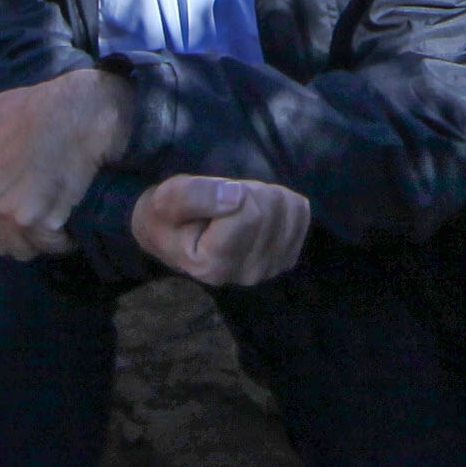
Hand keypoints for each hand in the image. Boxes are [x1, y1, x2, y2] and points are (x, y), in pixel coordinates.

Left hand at [0, 67, 128, 260]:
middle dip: (16, 236)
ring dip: (39, 243)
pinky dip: (63, 242)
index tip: (11, 215)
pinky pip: (51, 245)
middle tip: (38, 221)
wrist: (77, 111)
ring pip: (23, 249)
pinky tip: (70, 229)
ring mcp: (13, 213)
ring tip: (55, 226)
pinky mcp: (44, 221)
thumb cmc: (37, 107)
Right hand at [129, 173, 312, 288]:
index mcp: (214, 266)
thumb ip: (194, 196)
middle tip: (222, 202)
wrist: (174, 237)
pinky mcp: (287, 257)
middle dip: (248, 192)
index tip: (210, 200)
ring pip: (288, 208)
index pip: (248, 212)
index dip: (231, 191)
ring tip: (236, 208)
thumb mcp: (165, 201)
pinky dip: (280, 201)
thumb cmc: (166, 219)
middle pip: (271, 209)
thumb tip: (236, 196)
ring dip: (263, 195)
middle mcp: (247, 275)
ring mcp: (271, 269)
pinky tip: (256, 213)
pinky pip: (300, 212)